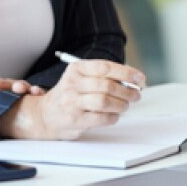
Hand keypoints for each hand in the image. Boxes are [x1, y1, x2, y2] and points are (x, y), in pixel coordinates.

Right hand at [0, 59, 145, 139]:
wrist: (46, 115)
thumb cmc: (71, 95)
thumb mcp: (82, 79)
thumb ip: (104, 77)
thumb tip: (133, 80)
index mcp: (76, 69)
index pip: (105, 67)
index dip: (126, 72)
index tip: (140, 78)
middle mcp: (72, 83)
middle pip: (106, 85)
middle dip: (126, 91)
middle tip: (136, 95)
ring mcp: (72, 102)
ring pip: (104, 102)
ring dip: (121, 105)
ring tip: (125, 106)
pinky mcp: (74, 119)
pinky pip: (101, 118)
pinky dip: (113, 117)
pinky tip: (114, 116)